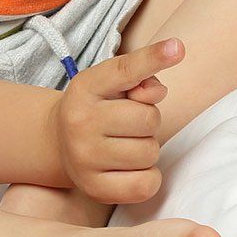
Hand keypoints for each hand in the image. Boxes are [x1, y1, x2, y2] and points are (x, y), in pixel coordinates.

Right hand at [49, 37, 182, 203]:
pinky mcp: (96, 189)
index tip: (178, 47)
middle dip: (148, 120)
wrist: (58, 142)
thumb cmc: (97, 107)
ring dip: (147, 148)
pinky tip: (130, 168)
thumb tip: (157, 92)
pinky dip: (148, 176)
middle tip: (128, 123)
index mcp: (85, 88)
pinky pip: (147, 184)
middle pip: (148, 119)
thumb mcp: (110, 83)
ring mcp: (85, 159)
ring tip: (125, 144)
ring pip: (150, 152)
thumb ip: (139, 77)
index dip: (153, 58)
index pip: (125, 71)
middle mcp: (80, 123)